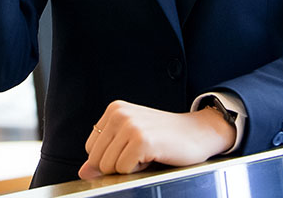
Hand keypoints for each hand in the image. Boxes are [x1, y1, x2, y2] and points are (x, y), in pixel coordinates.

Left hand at [78, 100, 235, 179]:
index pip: (90, 149)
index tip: (132, 148)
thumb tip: (84, 172)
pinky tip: (153, 156)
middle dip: (118, 165)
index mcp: (113, 110)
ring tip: (148, 153)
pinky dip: (138, 170)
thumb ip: (105, 153)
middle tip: (141, 152)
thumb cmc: (165, 138)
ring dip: (129, 167)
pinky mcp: (141, 140)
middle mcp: (119, 114)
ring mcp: (130, 126)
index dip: (111, 158)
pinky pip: (123, 170)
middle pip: (96, 160)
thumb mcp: (130, 140)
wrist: (198, 133)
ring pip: (108, 167)